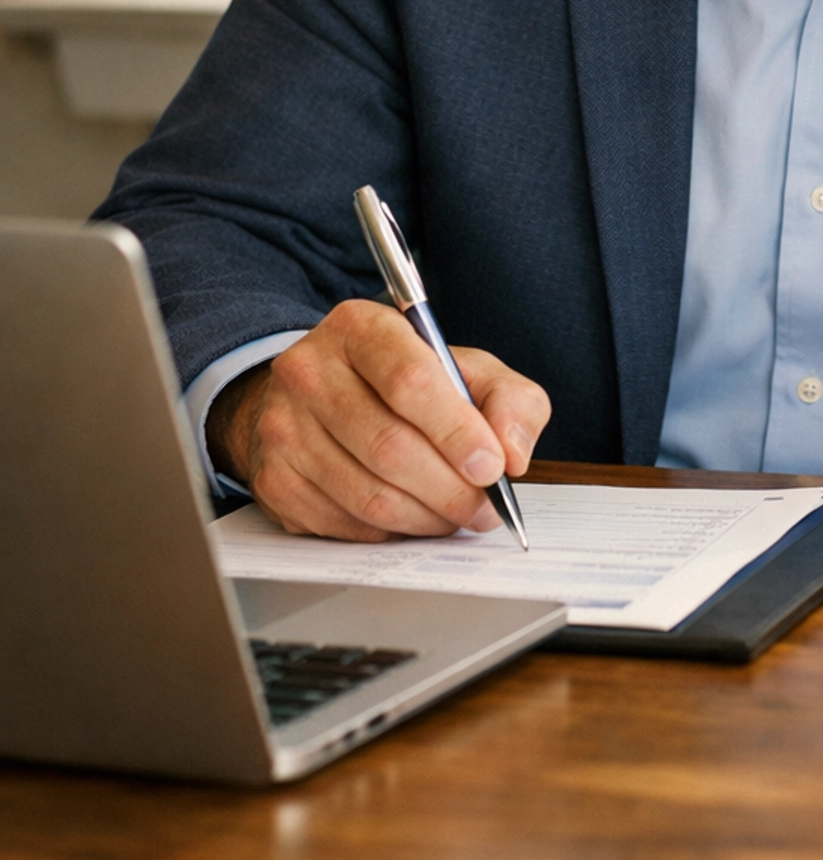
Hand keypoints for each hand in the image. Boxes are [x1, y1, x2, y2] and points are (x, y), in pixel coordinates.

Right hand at [206, 299, 551, 541]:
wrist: (321, 396)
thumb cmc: (404, 382)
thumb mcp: (467, 369)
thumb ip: (510, 400)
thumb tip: (512, 454)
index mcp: (359, 327)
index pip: (409, 380)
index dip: (457, 431)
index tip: (492, 466)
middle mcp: (308, 371)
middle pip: (390, 446)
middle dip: (451, 490)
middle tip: (484, 508)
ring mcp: (283, 427)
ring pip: (368, 495)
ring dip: (426, 518)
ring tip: (455, 515)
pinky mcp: (273, 479)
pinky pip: (344, 524)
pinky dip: (390, 532)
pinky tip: (411, 516)